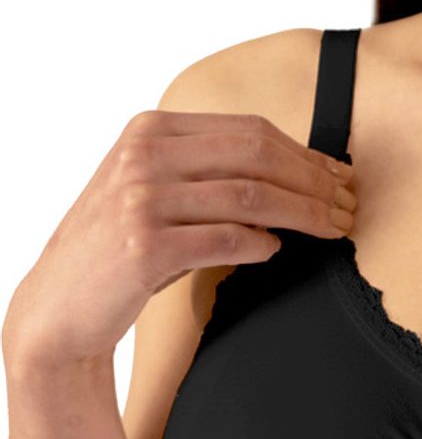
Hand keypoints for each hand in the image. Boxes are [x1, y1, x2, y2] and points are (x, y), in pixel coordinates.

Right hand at [3, 111, 356, 370]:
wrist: (57, 309)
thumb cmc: (119, 249)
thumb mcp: (154, 189)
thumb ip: (209, 169)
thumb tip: (302, 170)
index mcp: (150, 129)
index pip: (249, 129)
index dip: (303, 152)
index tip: (338, 176)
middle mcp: (144, 156)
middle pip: (258, 155)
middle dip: (314, 180)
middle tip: (347, 205)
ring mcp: (142, 199)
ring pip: (252, 195)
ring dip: (304, 213)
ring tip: (332, 229)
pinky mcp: (145, 247)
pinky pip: (226, 238)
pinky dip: (261, 244)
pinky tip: (276, 250)